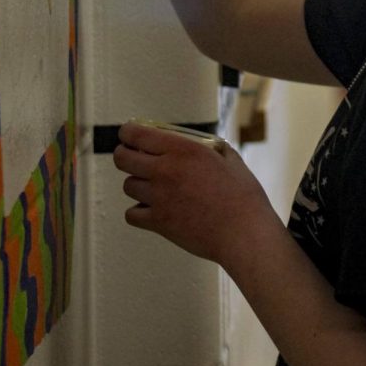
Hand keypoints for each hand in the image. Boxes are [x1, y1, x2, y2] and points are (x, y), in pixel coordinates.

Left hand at [113, 121, 276, 267]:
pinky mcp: (158, 222)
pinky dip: (138, 211)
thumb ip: (209, 147)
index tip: (128, 134)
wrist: (243, 232)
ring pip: (127, 185)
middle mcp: (165, 170)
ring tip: (152, 186)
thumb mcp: (228, 157)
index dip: (128, 132)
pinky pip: (132, 214)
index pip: (137, 134)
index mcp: (182, 149)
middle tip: (134, 158)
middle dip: (124, 155)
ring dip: (137, 183)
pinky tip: (153, 209)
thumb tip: (200, 144)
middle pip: (122, 158)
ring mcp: (159, 198)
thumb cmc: (242, 195)